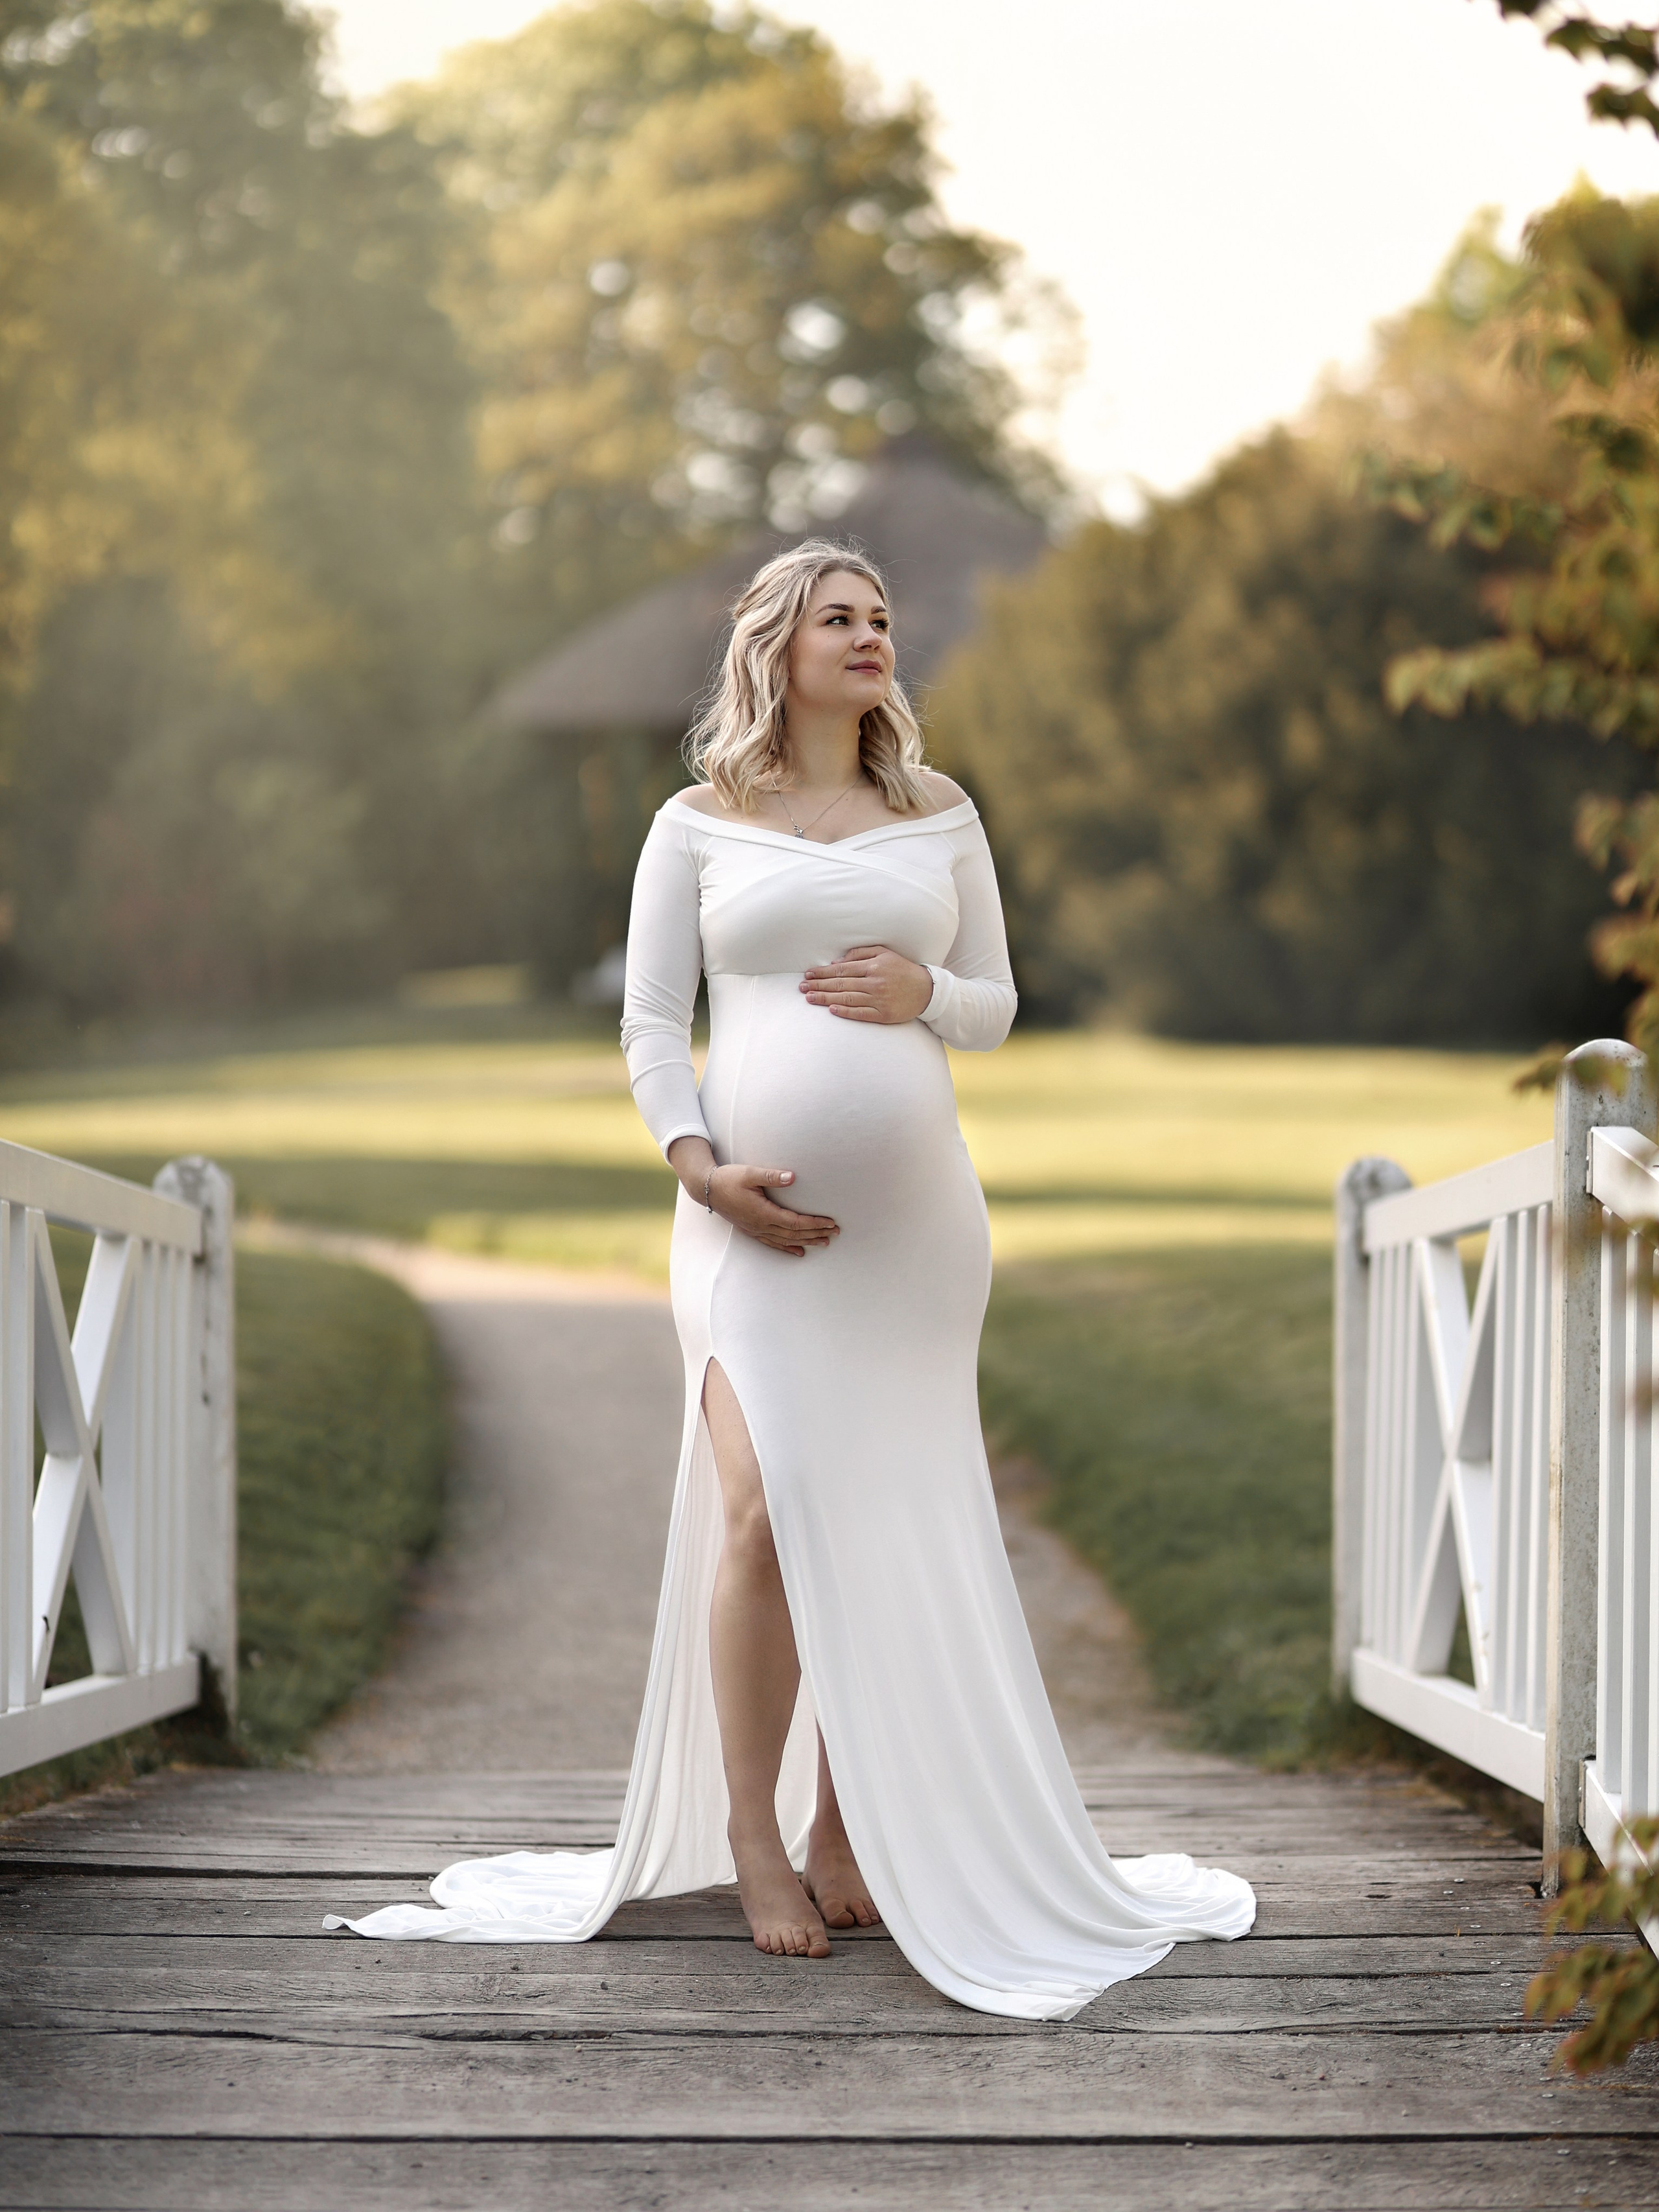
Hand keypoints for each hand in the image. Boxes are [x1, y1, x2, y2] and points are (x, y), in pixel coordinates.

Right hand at [665, 1139, 838, 1258]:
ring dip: (806, 1242)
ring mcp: (756, 1230)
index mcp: (763, 1213)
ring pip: (786, 1240)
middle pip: (794, 1233)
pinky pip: (773, 1243)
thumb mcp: (750, 1173)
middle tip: (836, 1233)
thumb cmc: (728, 1179)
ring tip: (824, 1243)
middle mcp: (761, 1225)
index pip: (795, 1222)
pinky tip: (799, 1251)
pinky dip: (788, 1248)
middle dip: (816, 1233)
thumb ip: (772, 1176)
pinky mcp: (751, 1230)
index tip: (831, 1223)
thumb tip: (793, 1176)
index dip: (814, 1223)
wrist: (707, 1189)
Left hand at [800, 943, 933, 1023]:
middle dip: (818, 985)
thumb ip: (861, 954)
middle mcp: (875, 982)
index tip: (808, 975)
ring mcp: (879, 1000)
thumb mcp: (884, 953)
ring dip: (825, 998)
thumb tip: (837, 961)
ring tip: (809, 998)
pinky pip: (860, 1013)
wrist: (927, 990)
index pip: (841, 969)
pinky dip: (845, 1011)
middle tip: (801, 988)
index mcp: (873, 966)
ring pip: (847, 998)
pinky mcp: (884, 1015)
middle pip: (840, 984)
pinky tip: (832, 1010)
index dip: (823, 973)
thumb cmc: (902, 969)